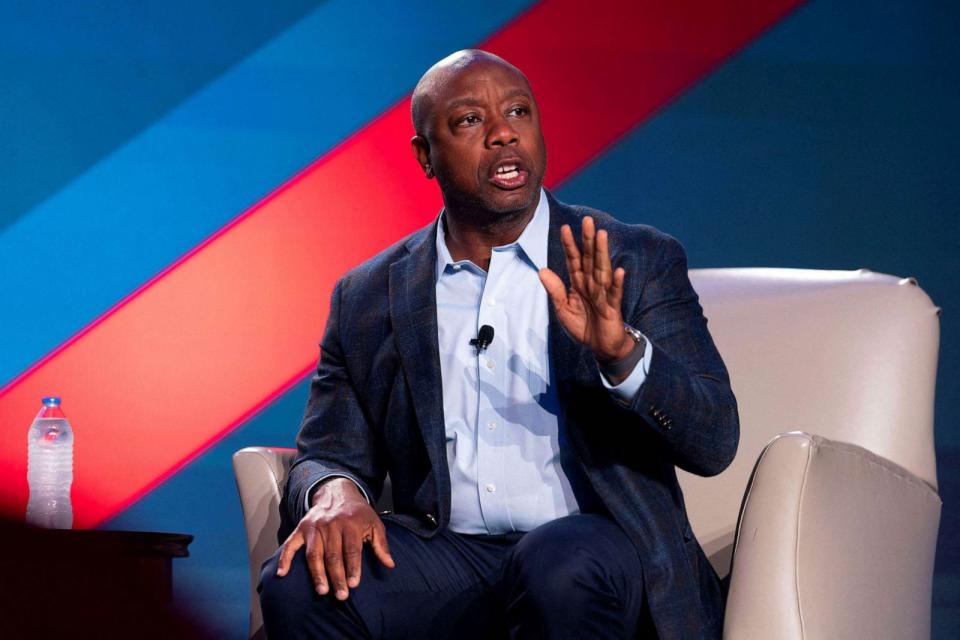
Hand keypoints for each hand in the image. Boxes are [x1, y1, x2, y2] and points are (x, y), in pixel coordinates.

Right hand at [275, 477, 393, 599]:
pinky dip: (285, 559)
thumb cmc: (358, 512)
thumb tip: (390, 565)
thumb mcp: (374, 523)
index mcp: (350, 523)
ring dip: (317, 574)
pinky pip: (291, 544)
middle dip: (337, 577)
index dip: (353, 567)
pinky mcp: (302, 528)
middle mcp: (331, 525)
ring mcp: (314, 527)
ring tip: (322, 591)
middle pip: (333, 555)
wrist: (337, 491)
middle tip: (341, 595)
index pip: (351, 549)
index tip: (354, 584)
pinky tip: (282, 574)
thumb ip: (381, 545)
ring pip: (314, 554)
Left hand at [539, 216, 632, 363]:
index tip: (565, 227)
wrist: (601, 347)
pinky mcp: (613, 308)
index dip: (570, 244)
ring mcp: (604, 294)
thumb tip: (542, 270)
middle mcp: (592, 284)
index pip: (574, 260)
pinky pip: (615, 294)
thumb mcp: (563, 309)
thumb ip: (555, 290)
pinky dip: (617, 283)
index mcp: (579, 283)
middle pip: (589, 259)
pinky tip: (619, 271)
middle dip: (588, 240)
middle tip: (588, 220)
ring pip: (602, 270)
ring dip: (602, 253)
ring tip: (602, 235)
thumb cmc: (583, 326)